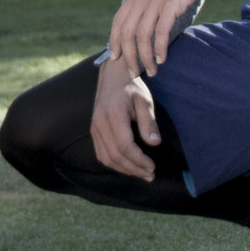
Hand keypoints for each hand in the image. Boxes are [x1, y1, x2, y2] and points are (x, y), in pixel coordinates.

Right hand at [90, 57, 160, 180]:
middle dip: (134, 169)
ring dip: (124, 170)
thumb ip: (148, 122)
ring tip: (141, 173)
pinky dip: (114, 164)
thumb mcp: (144, 100)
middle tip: (150, 175)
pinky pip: (101, 153)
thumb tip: (155, 143)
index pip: (125, 146)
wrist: (112, 75)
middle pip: (115, 155)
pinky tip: (128, 166)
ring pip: (107, 158)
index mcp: (113, 114)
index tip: (152, 167)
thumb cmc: (131, 87)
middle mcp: (100, 123)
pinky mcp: (94, 130)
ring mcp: (94, 127)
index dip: (139, 160)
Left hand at [108, 0, 219, 78]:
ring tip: (151, 71)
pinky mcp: (172, 4)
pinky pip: (161, 31)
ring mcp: (156, 1)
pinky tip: (163, 58)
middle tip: (134, 73)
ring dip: (145, 57)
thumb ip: (149, 3)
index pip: (118, 22)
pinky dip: (160, 47)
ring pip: (142, 36)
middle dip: (128, 57)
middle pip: (127, 34)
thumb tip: (146, 23)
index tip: (117, 58)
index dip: (114, 42)